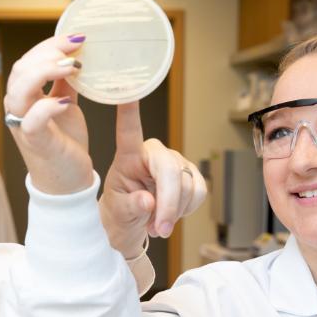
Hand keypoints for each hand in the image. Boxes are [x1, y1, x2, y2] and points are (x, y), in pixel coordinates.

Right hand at [3, 35, 92, 194]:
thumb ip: (65, 83)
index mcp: (24, 95)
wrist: (68, 180)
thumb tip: (75, 56)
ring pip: (19, 90)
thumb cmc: (64, 142)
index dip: (50, 45)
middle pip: (21, 70)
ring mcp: (23, 125)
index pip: (29, 61)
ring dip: (45, 72)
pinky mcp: (35, 142)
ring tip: (72, 67)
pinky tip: (66, 101)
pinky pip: (32, 120)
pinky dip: (48, 107)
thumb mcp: (66, 104)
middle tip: (76, 48)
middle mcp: (18, 108)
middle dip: (48, 53)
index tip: (77, 38)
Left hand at [100, 102, 205, 258]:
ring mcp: (175, 162)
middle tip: (159, 230)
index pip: (129, 130)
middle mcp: (154, 153)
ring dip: (174, 211)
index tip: (126, 86)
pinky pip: (200, 191)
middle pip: (170, 169)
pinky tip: (171, 215)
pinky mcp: (191, 174)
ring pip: (188, 185)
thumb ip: (131, 206)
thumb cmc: (119, 213)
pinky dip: (186, 210)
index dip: (129, 109)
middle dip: (168, 203)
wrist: (131, 226)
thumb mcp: (117, 213)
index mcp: (129, 156)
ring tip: (156, 224)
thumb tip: (148, 201)